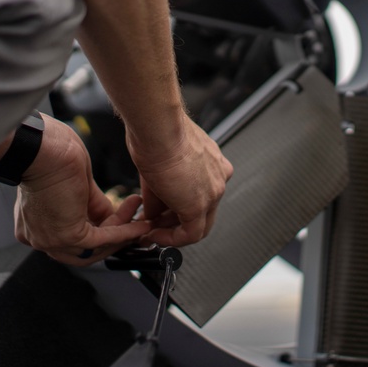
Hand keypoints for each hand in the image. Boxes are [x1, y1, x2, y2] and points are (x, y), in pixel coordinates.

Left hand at [12, 114, 151, 264]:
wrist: (42, 147)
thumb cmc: (49, 154)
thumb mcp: (77, 185)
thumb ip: (92, 204)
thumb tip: (111, 216)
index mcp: (34, 224)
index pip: (71, 240)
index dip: (99, 232)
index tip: (121, 220)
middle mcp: (38, 236)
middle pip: (83, 251)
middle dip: (113, 238)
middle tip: (134, 224)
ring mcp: (52, 239)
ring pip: (95, 248)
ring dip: (123, 233)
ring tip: (141, 219)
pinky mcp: (68, 235)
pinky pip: (103, 239)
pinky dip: (125, 232)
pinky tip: (140, 225)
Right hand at [127, 113, 233, 246]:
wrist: (157, 127)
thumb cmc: (156, 132)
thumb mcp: (160, 165)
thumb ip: (159, 193)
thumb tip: (150, 214)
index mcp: (212, 163)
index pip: (200, 194)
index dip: (178, 207)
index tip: (161, 213)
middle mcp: (218, 177)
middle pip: (202, 212)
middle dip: (175, 223)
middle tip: (155, 227)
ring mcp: (213, 191)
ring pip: (198, 225)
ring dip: (171, 232)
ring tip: (149, 232)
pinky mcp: (199, 205)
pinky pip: (190, 234)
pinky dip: (171, 239)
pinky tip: (153, 235)